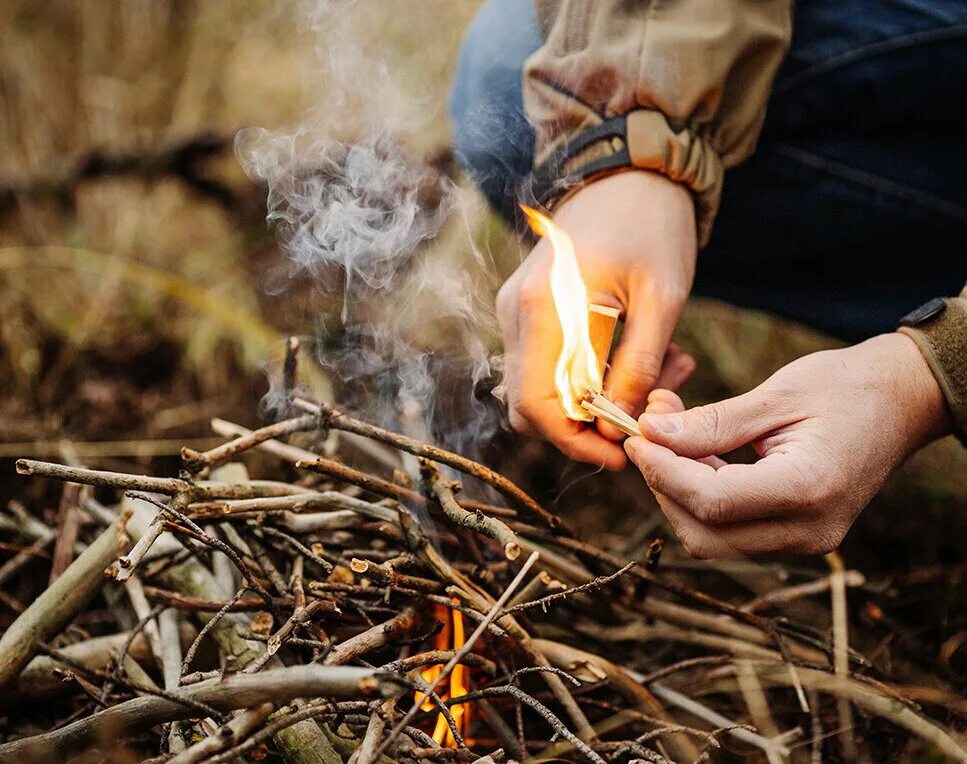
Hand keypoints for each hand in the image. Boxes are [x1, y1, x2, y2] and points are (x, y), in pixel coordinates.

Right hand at [497, 171, 696, 469]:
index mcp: (544, 307)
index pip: (537, 406)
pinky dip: (586, 379)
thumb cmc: (651, 226)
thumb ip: (638, 367)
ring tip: (658, 375)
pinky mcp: (527, 310)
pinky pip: (547, 366)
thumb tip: (620, 425)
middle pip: (529, 408)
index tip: (622, 453)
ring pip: (539, 391)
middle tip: (644, 417)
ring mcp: (516, 311)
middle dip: (584, 428)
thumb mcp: (663, 299)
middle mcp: (516, 312)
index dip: (574, 442)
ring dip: (592, 403)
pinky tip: (633, 358)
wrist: (629, 172)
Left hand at [625, 333, 951, 556]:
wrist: (904, 402)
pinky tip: (695, 452)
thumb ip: (710, 423)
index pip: (710, 501)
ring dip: (678, 490)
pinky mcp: (798, 536)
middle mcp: (809, 530)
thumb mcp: (775, 395)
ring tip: (671, 433)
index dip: (661, 471)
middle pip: (703, 532)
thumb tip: (650, 434)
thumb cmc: (845, 387)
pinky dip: (702, 495)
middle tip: (649, 431)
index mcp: (808, 489)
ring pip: (711, 538)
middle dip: (663, 483)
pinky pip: (731, 530)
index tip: (637, 435)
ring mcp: (806, 540)